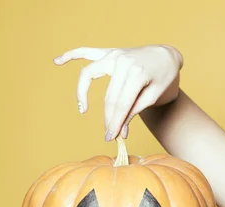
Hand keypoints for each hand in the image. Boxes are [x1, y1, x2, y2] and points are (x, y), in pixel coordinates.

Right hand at [53, 44, 183, 140]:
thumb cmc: (163, 78)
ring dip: (82, 91)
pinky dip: (71, 55)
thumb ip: (135, 111)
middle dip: (108, 117)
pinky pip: (87, 51)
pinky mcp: (109, 52)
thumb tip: (121, 132)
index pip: (122, 103)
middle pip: (109, 95)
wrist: (166, 56)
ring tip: (83, 109)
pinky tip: (57, 61)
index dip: (116, 122)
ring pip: (90, 73)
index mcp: (138, 73)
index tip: (112, 137)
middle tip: (109, 134)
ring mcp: (114, 55)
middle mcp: (123, 61)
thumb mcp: (154, 96)